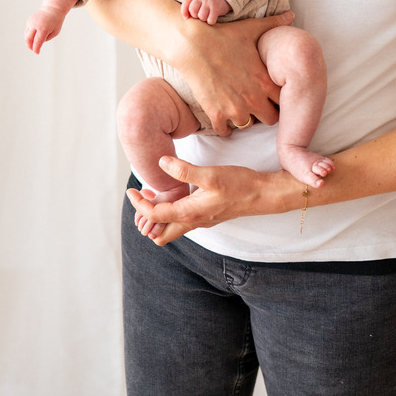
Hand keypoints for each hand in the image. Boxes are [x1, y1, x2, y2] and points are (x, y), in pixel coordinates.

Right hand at [24, 6, 65, 53]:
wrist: (52, 9)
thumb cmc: (56, 22)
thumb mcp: (55, 32)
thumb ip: (46, 38)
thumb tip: (37, 43)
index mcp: (43, 28)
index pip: (37, 41)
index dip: (36, 49)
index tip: (37, 53)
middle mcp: (36, 25)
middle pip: (28, 39)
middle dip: (30, 46)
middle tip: (33, 50)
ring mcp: (31, 22)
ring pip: (26, 35)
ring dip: (29, 41)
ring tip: (33, 44)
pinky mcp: (29, 21)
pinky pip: (28, 30)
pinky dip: (30, 35)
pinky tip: (34, 36)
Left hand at [126, 155, 297, 245]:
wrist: (263, 195)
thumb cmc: (239, 184)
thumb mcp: (210, 174)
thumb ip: (184, 171)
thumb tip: (161, 163)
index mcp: (189, 213)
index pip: (154, 215)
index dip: (139, 204)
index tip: (132, 190)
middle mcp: (193, 222)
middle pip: (159, 232)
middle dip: (145, 218)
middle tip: (142, 196)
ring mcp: (201, 221)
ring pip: (171, 229)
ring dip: (158, 216)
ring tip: (155, 193)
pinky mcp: (208, 216)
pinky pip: (182, 222)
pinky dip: (171, 212)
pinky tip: (176, 193)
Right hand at [172, 11, 293, 135]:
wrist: (193, 44)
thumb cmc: (224, 35)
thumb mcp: (252, 29)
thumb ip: (274, 24)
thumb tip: (291, 15)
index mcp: (265, 80)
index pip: (284, 101)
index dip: (279, 97)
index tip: (272, 93)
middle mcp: (253, 98)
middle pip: (270, 119)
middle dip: (265, 111)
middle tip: (257, 104)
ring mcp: (234, 108)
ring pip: (248, 126)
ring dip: (245, 118)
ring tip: (239, 106)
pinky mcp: (215, 113)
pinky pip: (225, 132)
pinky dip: (224, 126)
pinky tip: (222, 114)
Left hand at [181, 0, 231, 24]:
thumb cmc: (207, 2)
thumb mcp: (198, 0)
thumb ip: (190, 5)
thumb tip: (185, 17)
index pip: (186, 2)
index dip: (184, 12)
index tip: (186, 17)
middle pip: (193, 10)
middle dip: (195, 16)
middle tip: (200, 15)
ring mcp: (210, 2)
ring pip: (201, 16)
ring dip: (204, 19)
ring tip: (207, 16)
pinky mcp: (216, 8)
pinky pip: (210, 20)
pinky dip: (211, 21)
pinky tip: (213, 17)